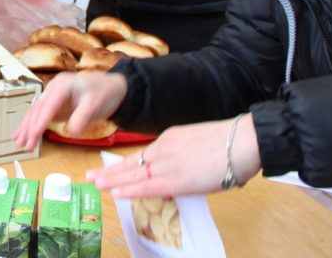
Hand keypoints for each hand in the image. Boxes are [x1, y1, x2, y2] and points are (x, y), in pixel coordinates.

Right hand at [12, 71, 126, 151]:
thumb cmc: (105, 94)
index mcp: (63, 85)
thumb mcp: (96, 104)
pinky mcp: (55, 105)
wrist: (113, 89)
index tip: (33, 135)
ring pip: (36, 112)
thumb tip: (70, 131)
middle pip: (38, 108)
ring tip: (19, 143)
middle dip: (30, 127)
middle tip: (24, 145)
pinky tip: (23, 135)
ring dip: (27, 127)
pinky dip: (32, 125)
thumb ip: (83, 117)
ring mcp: (53, 96)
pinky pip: (41, 115)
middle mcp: (54, 88)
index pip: (48, 105)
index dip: (40, 121)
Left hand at [86, 116, 261, 197]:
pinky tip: (115, 193)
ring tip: (95, 184)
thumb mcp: (197, 143)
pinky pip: (147, 186)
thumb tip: (181, 170)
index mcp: (170, 139)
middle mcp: (163, 149)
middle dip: (110, 171)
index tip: (111, 168)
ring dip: (113, 181)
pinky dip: (130, 190)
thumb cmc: (229, 144)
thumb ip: (184, 154)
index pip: (143, 155)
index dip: (126, 164)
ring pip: (134, 174)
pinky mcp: (176, 180)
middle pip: (131, 163)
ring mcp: (168, 164)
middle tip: (91, 176)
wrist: (241, 141)